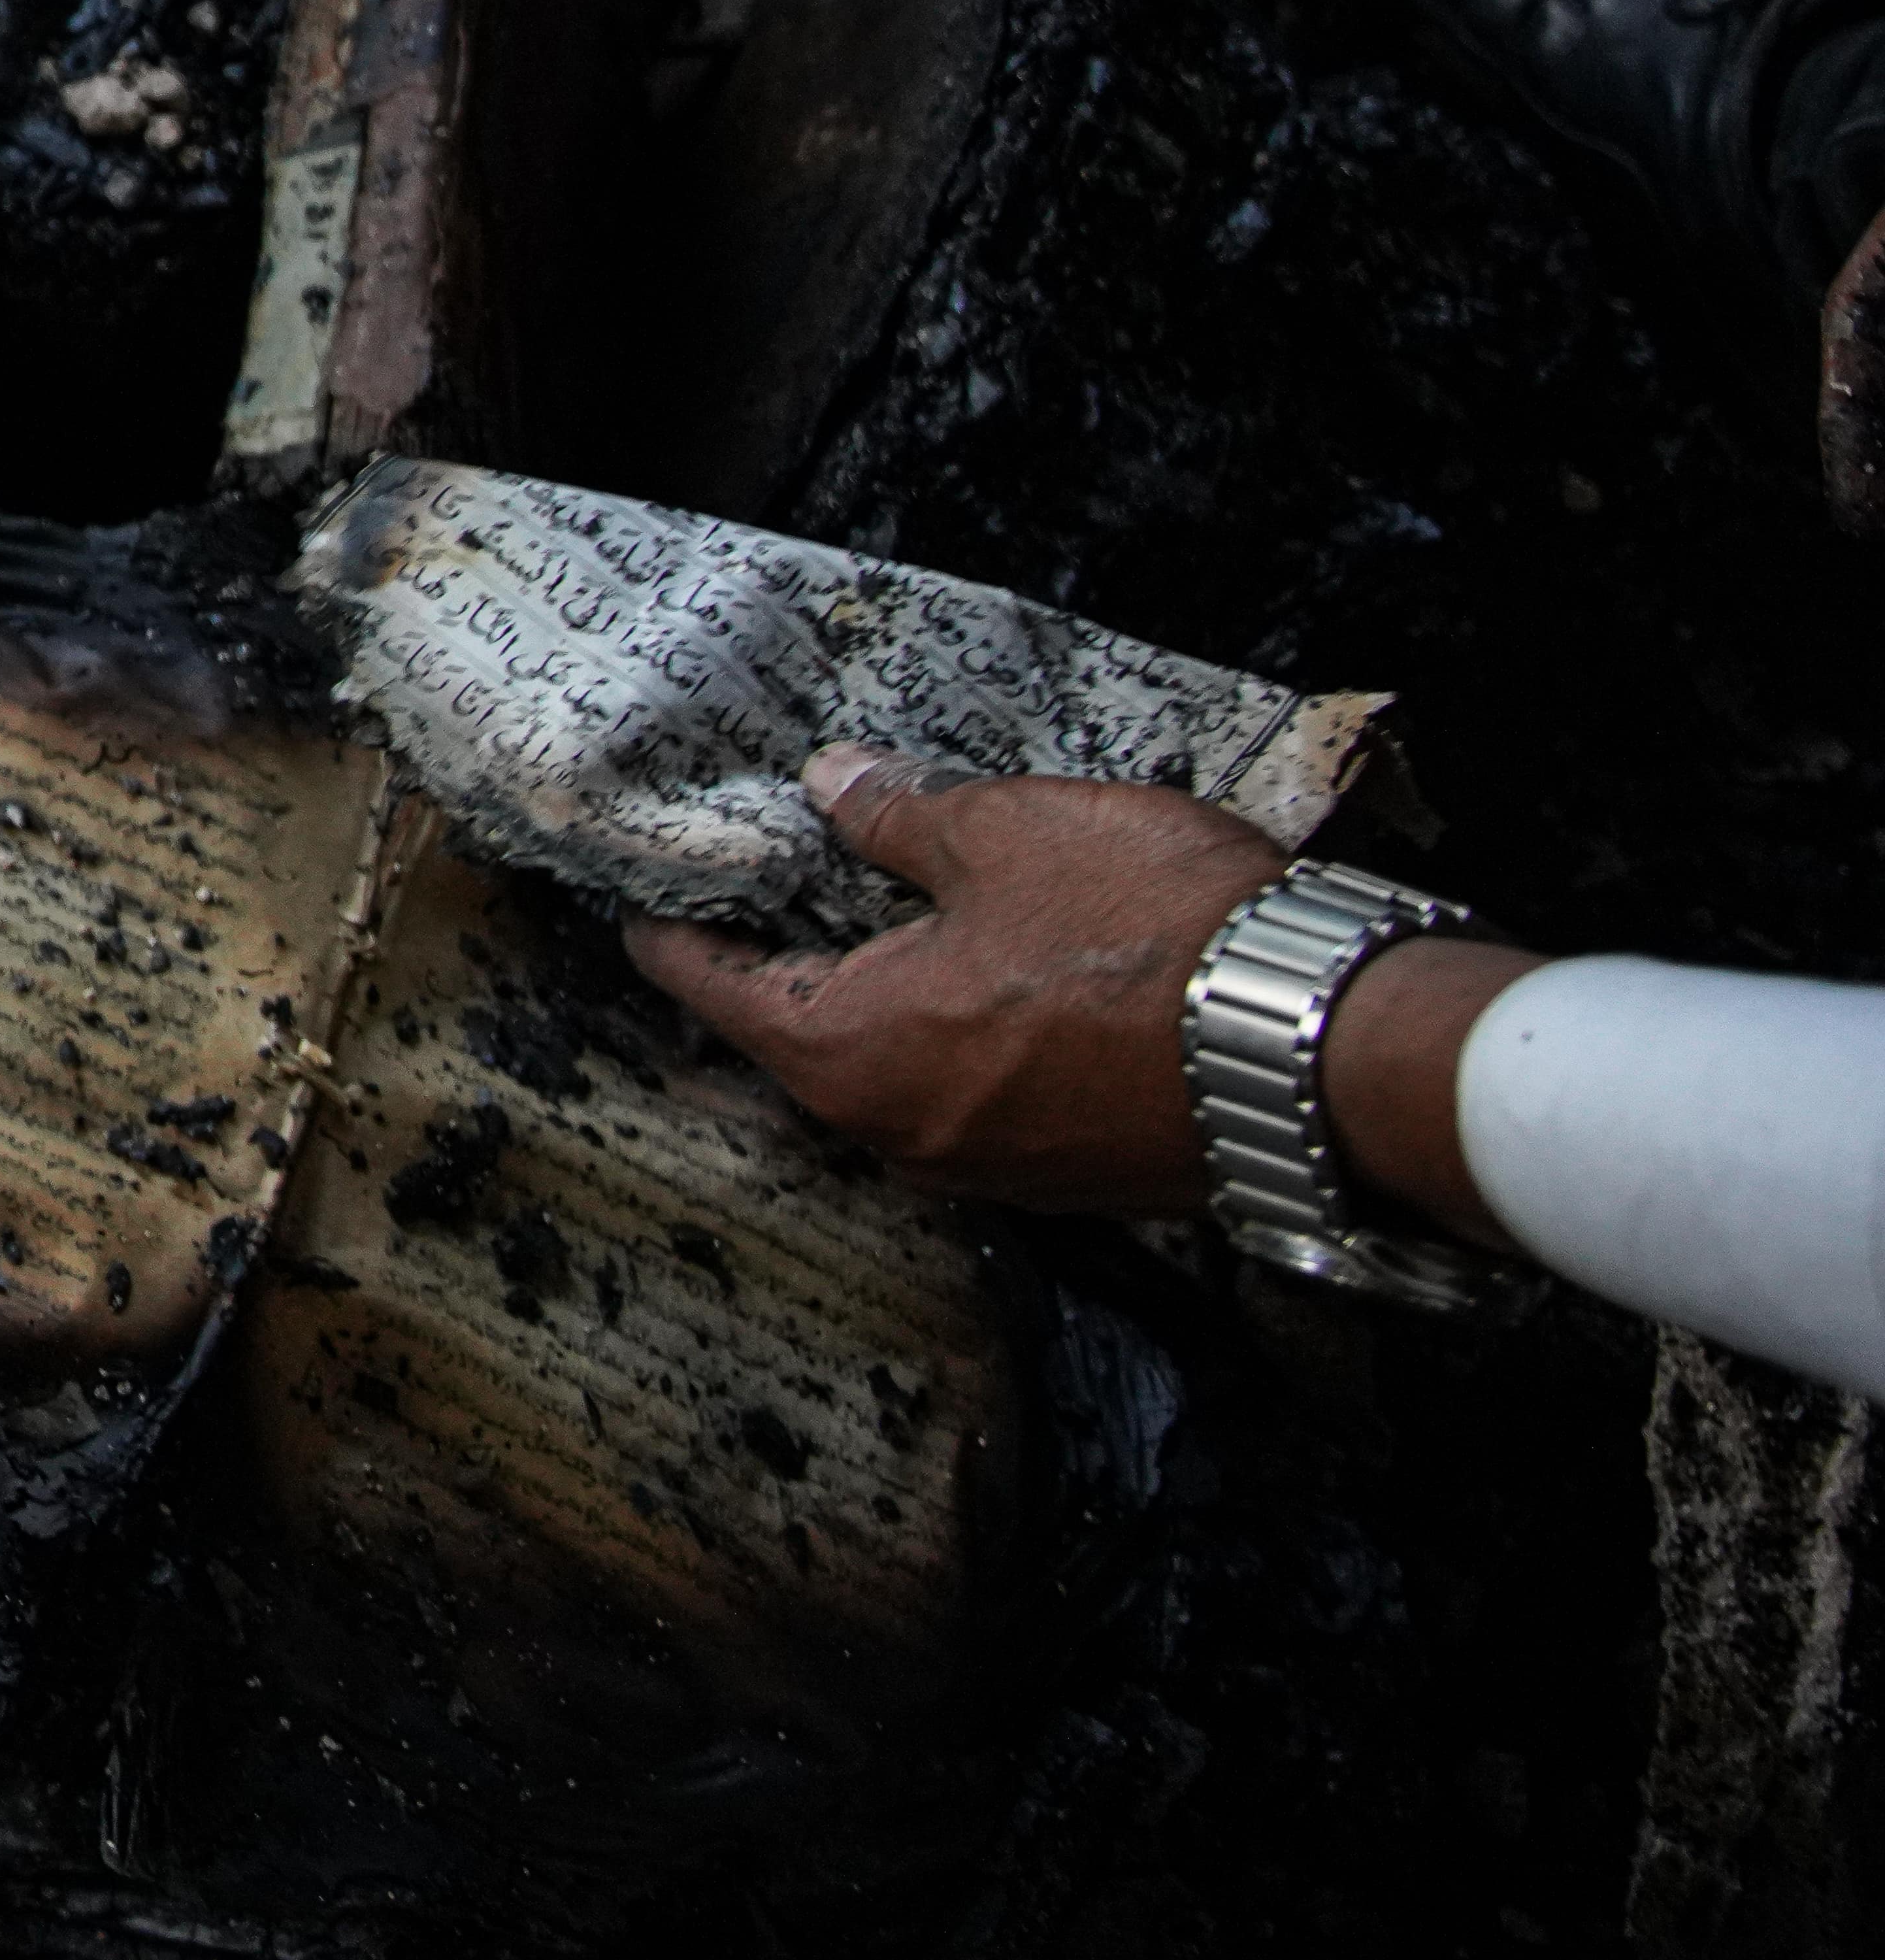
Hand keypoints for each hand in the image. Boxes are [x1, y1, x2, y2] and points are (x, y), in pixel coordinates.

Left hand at [622, 744, 1294, 1209]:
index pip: (711, 984)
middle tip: (768, 879)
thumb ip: (898, 816)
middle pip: (796, 1035)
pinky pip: (971, 1095)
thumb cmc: (1149, 936)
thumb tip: (833, 787)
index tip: (638, 894)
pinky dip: (955, 1034)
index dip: (673, 926)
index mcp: (847, 1054)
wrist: (1320, 1053)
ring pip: (889, 1070)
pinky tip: (981, 967)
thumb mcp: (1004, 834)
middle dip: (782, 955)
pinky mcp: (1064, 1172)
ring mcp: (984, 1167)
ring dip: (878, 995)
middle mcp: (898, 1133)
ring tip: (876, 907)